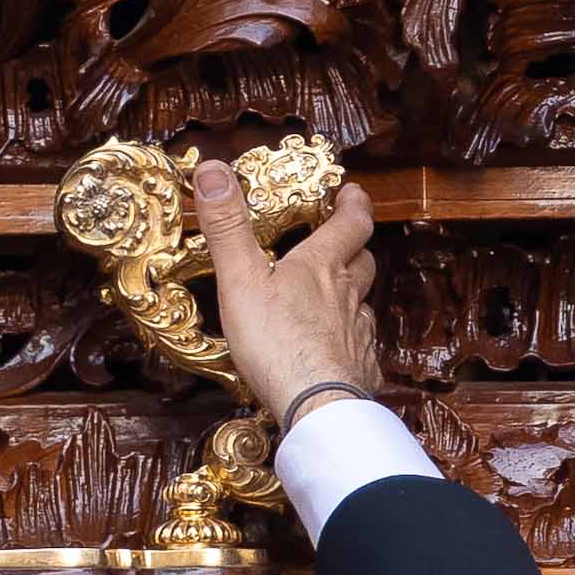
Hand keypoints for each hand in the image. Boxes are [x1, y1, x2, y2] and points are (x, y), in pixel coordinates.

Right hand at [192, 158, 379, 423]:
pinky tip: (335, 348)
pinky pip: (360, 345)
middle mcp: (346, 294)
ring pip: (363, 302)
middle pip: (363, 262)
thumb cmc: (277, 341)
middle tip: (344, 240)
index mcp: (320, 267)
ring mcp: (356, 332)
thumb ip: (227, 227)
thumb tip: (212, 170)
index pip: (350, 224)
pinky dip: (350, 339)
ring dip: (353, 293)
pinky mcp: (359, 367)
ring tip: (336, 294)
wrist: (315, 404)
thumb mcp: (240, 279)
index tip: (352, 193)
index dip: (353, 205)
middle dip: (355, 247)